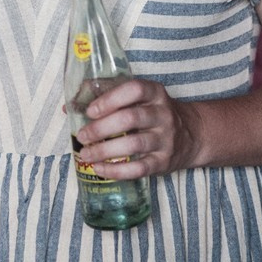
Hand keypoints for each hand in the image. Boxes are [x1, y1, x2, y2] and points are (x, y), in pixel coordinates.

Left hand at [75, 77, 200, 178]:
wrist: (191, 135)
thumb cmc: (153, 113)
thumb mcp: (138, 98)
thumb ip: (106, 95)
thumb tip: (69, 105)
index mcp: (155, 93)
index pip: (134, 90)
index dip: (110, 99)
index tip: (90, 111)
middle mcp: (163, 114)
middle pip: (130, 118)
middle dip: (101, 128)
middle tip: (81, 136)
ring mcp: (166, 139)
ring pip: (134, 144)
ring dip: (105, 150)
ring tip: (85, 155)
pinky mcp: (164, 162)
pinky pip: (139, 168)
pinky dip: (116, 171)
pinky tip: (99, 169)